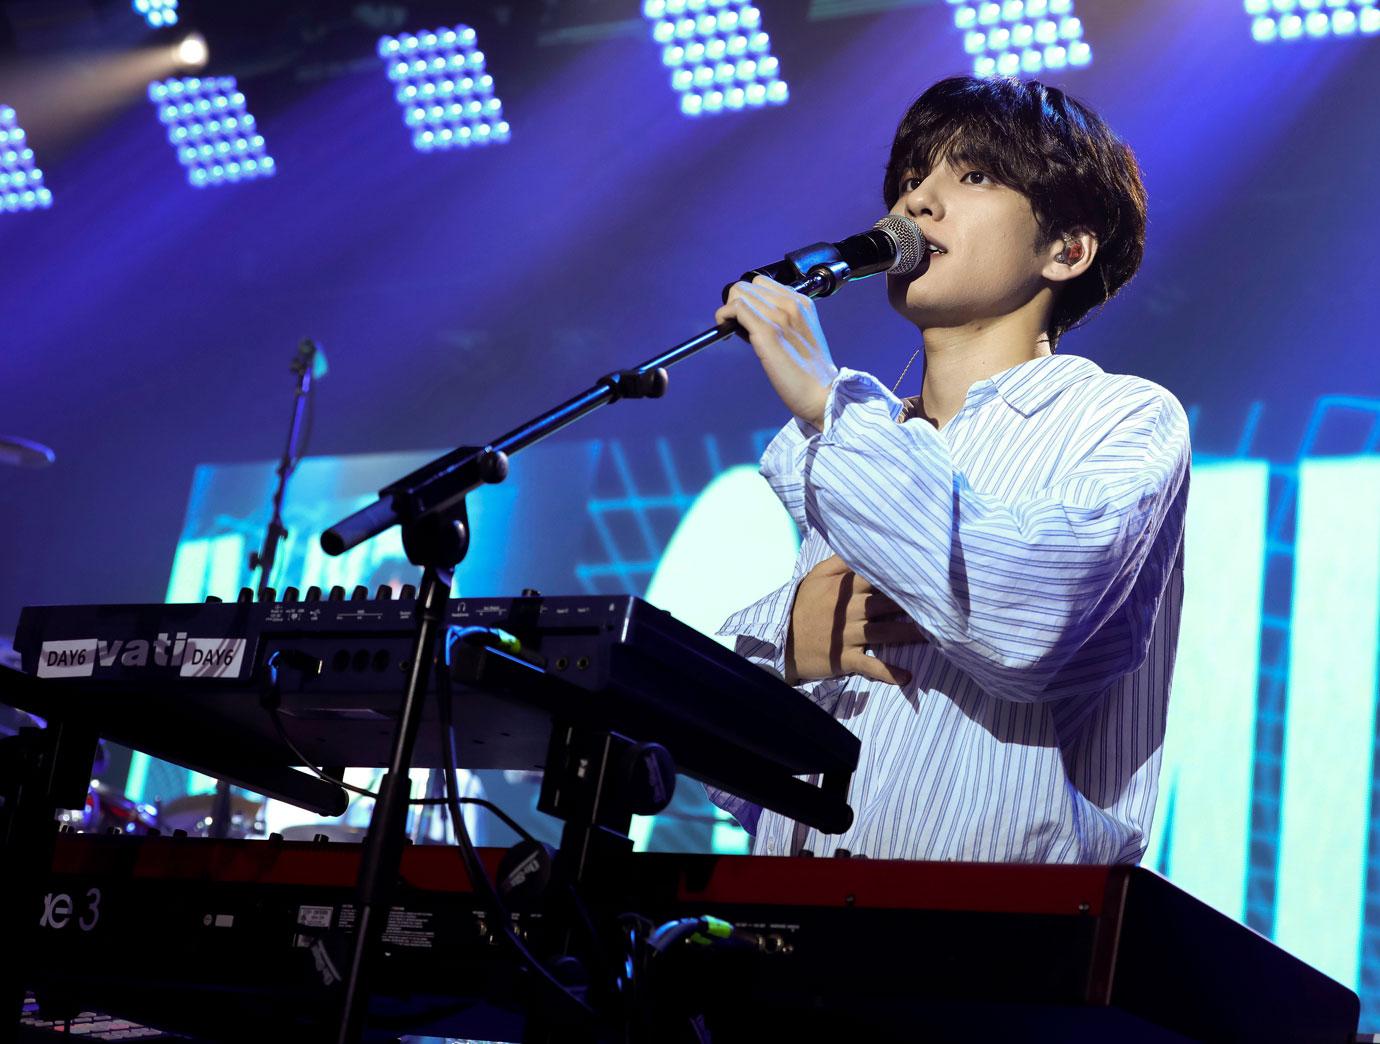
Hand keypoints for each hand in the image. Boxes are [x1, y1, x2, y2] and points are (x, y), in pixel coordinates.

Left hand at [714, 275, 838, 429]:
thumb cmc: (811, 373)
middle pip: (748, 285)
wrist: (823, 393)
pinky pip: (736, 308)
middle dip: (736, 302)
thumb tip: (754, 318)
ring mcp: (779, 317)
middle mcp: (791, 304)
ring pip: (739, 293)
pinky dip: (724, 315)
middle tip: (737, 325)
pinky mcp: (767, 332)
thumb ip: (783, 320)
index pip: (762, 283)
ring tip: (733, 330)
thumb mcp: (802, 334)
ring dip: (729, 310)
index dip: (749, 297)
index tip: (747, 317)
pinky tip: (726, 331)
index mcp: (802, 303)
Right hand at [785, 556, 924, 685]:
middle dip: (912, 604)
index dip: (899, 575)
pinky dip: (888, 672)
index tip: (924, 571)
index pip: (876, 578)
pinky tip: (907, 676)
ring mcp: (849, 636)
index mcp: (844, 590)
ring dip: (910, 634)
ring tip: (935, 635)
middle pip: (887, 605)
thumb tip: (860, 543)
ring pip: (885, 633)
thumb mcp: (816, 577)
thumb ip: (840, 561)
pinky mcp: (845, 658)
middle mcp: (850, 611)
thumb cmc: (803, 605)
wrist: (781, 640)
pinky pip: (870, 665)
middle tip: (940, 603)